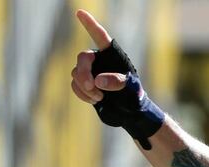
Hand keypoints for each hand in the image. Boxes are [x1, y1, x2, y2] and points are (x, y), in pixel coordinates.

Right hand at [70, 10, 163, 149]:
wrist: (128, 112)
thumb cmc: (134, 95)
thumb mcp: (131, 87)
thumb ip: (116, 81)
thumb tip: (97, 80)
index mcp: (113, 55)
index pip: (100, 36)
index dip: (90, 24)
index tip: (80, 12)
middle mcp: (99, 60)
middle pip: (83, 58)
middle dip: (84, 72)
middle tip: (91, 87)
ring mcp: (90, 72)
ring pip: (76, 73)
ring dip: (85, 87)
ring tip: (99, 97)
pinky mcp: (84, 84)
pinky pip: (75, 85)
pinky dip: (82, 93)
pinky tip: (94, 100)